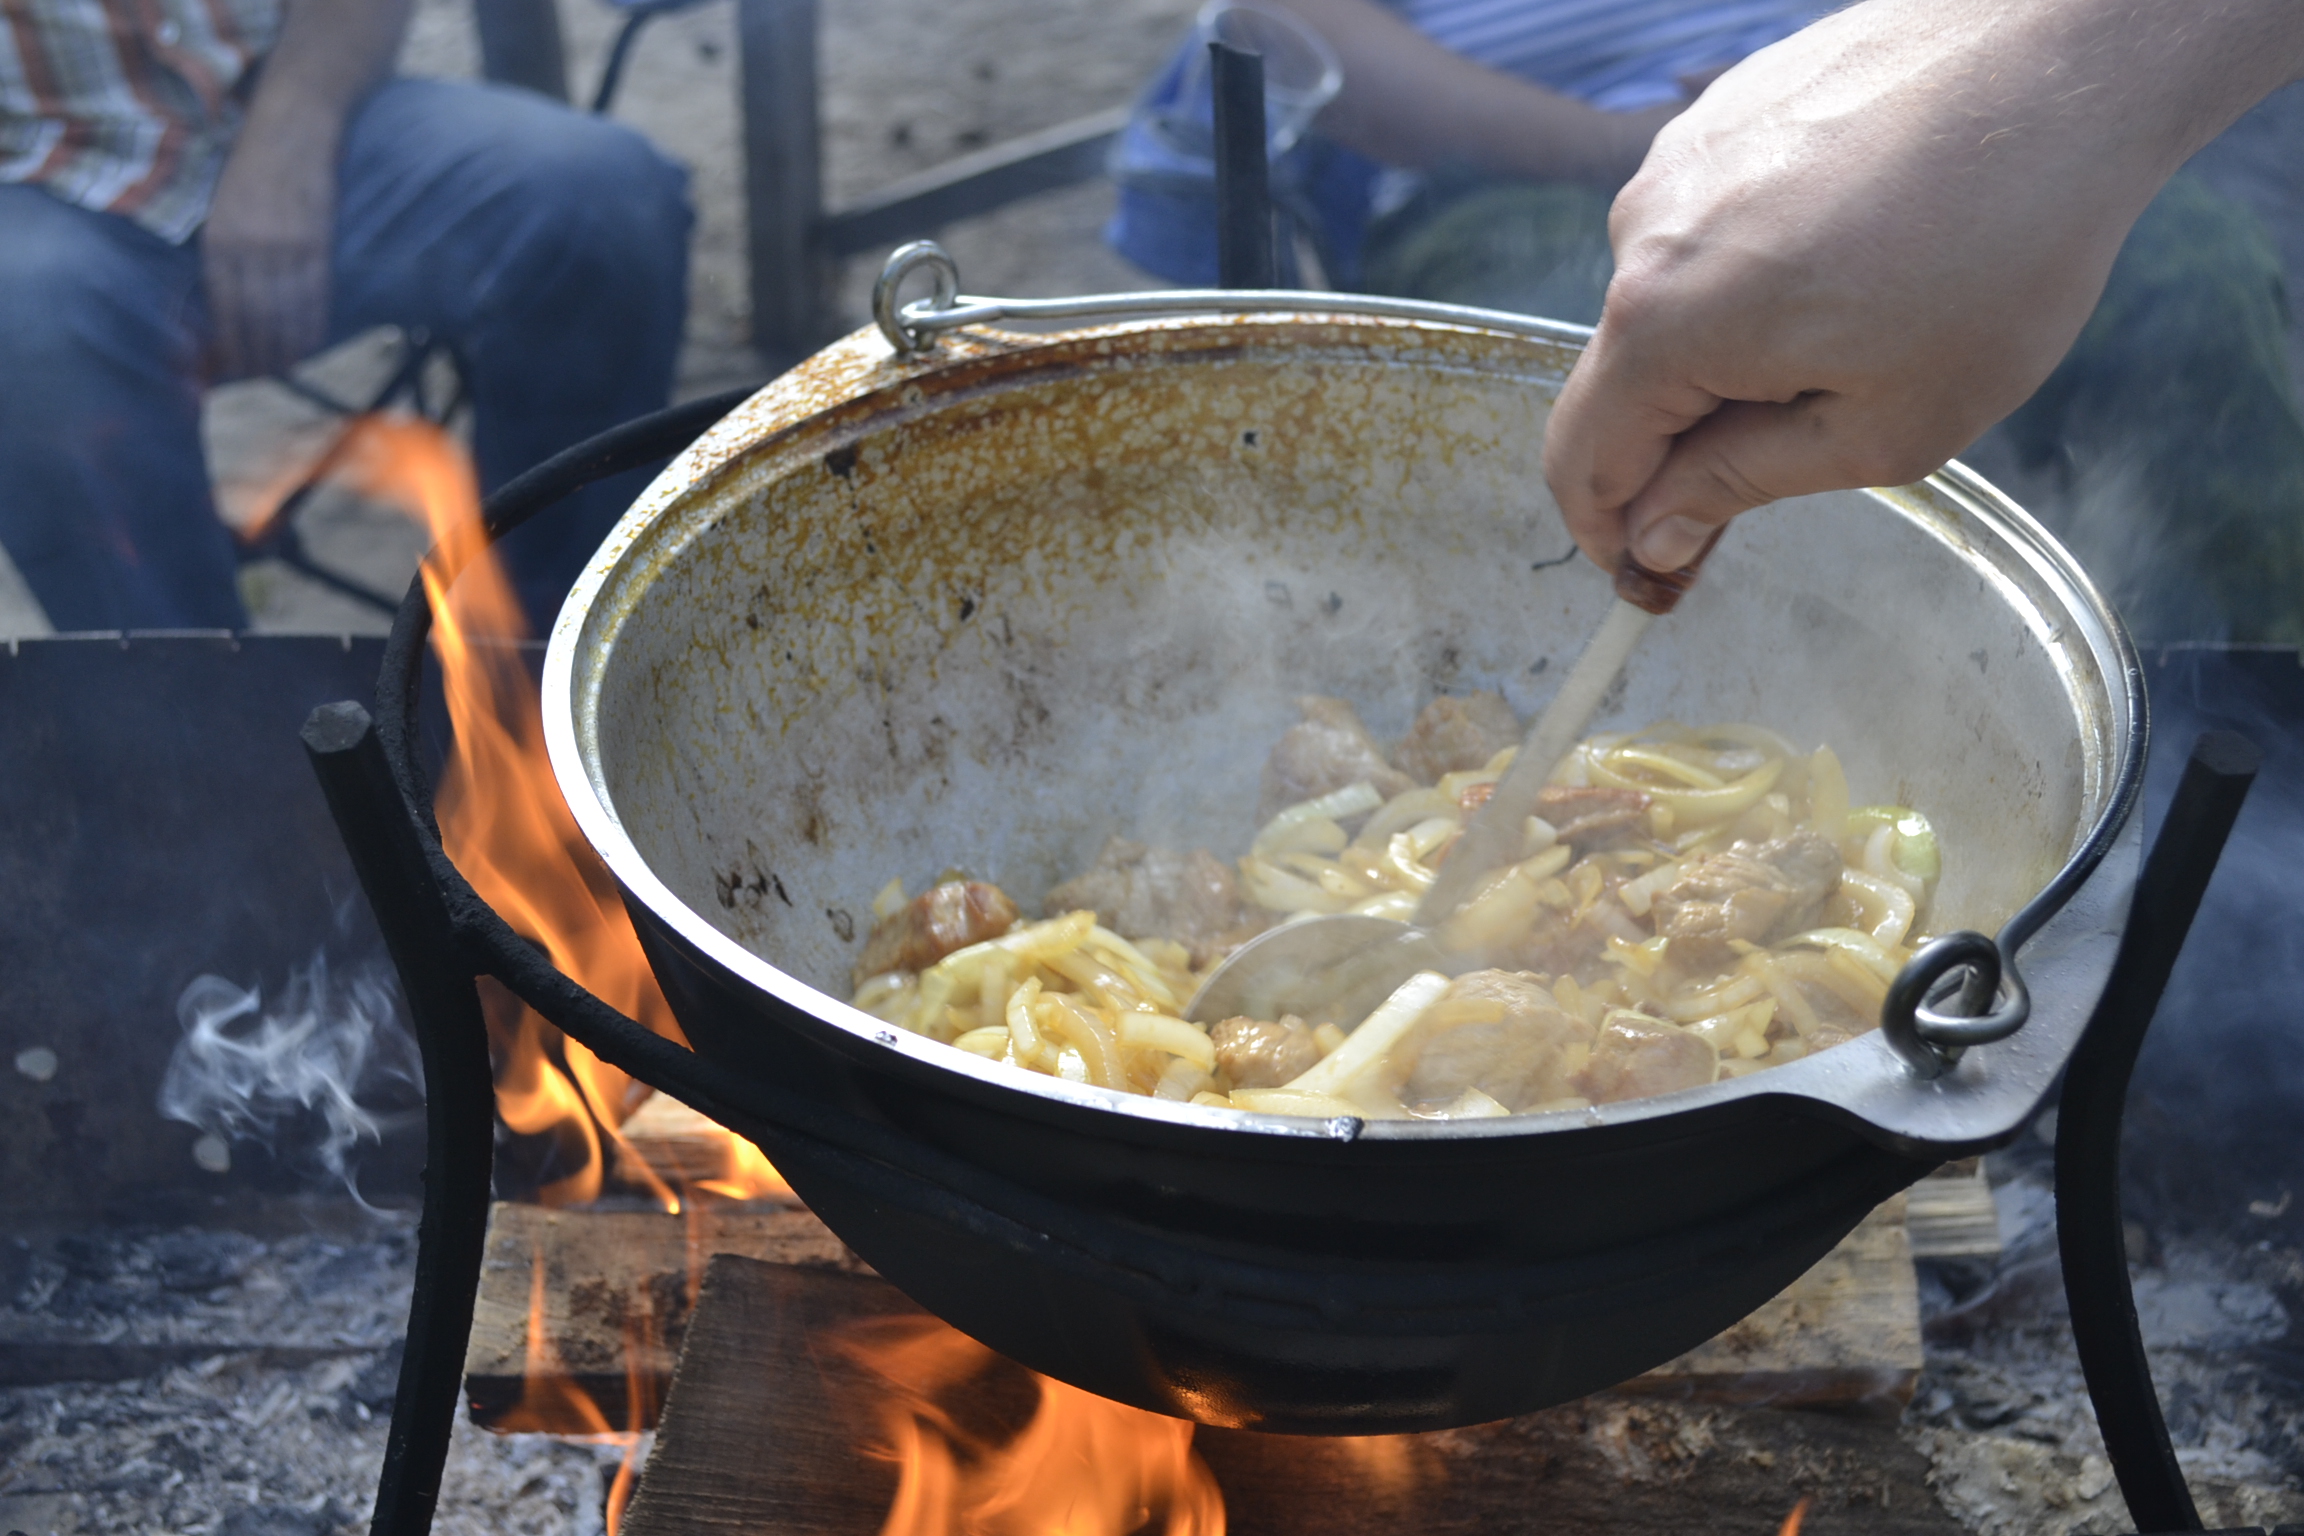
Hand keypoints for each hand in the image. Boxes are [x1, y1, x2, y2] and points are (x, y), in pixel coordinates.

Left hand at [202, 122, 337, 380]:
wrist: (292, 126)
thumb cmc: (254, 166)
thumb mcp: (223, 206)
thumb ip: (225, 250)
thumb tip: (229, 301)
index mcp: (218, 238)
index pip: (224, 306)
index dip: (231, 342)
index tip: (235, 366)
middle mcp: (249, 246)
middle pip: (254, 316)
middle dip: (258, 352)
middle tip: (262, 376)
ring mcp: (285, 246)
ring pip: (286, 312)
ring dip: (287, 346)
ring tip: (287, 367)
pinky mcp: (316, 242)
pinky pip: (314, 295)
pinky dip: (313, 323)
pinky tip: (312, 341)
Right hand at [1541, 0, 2303, 574]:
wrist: (2067, 60)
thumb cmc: (2000, 246)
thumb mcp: (1885, 426)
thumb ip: (1742, 486)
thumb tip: (1657, 532)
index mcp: (1662, 323)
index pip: (1582, 465)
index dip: (1614, 542)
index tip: (1657, 586)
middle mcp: (1641, 233)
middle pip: (1621, 387)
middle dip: (1675, 458)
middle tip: (1760, 497)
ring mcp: (1678, 162)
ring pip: (1669, 308)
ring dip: (1726, 360)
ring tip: (1852, 349)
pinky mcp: (1724, 117)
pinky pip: (1710, 234)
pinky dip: (1755, 280)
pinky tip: (1854, 272)